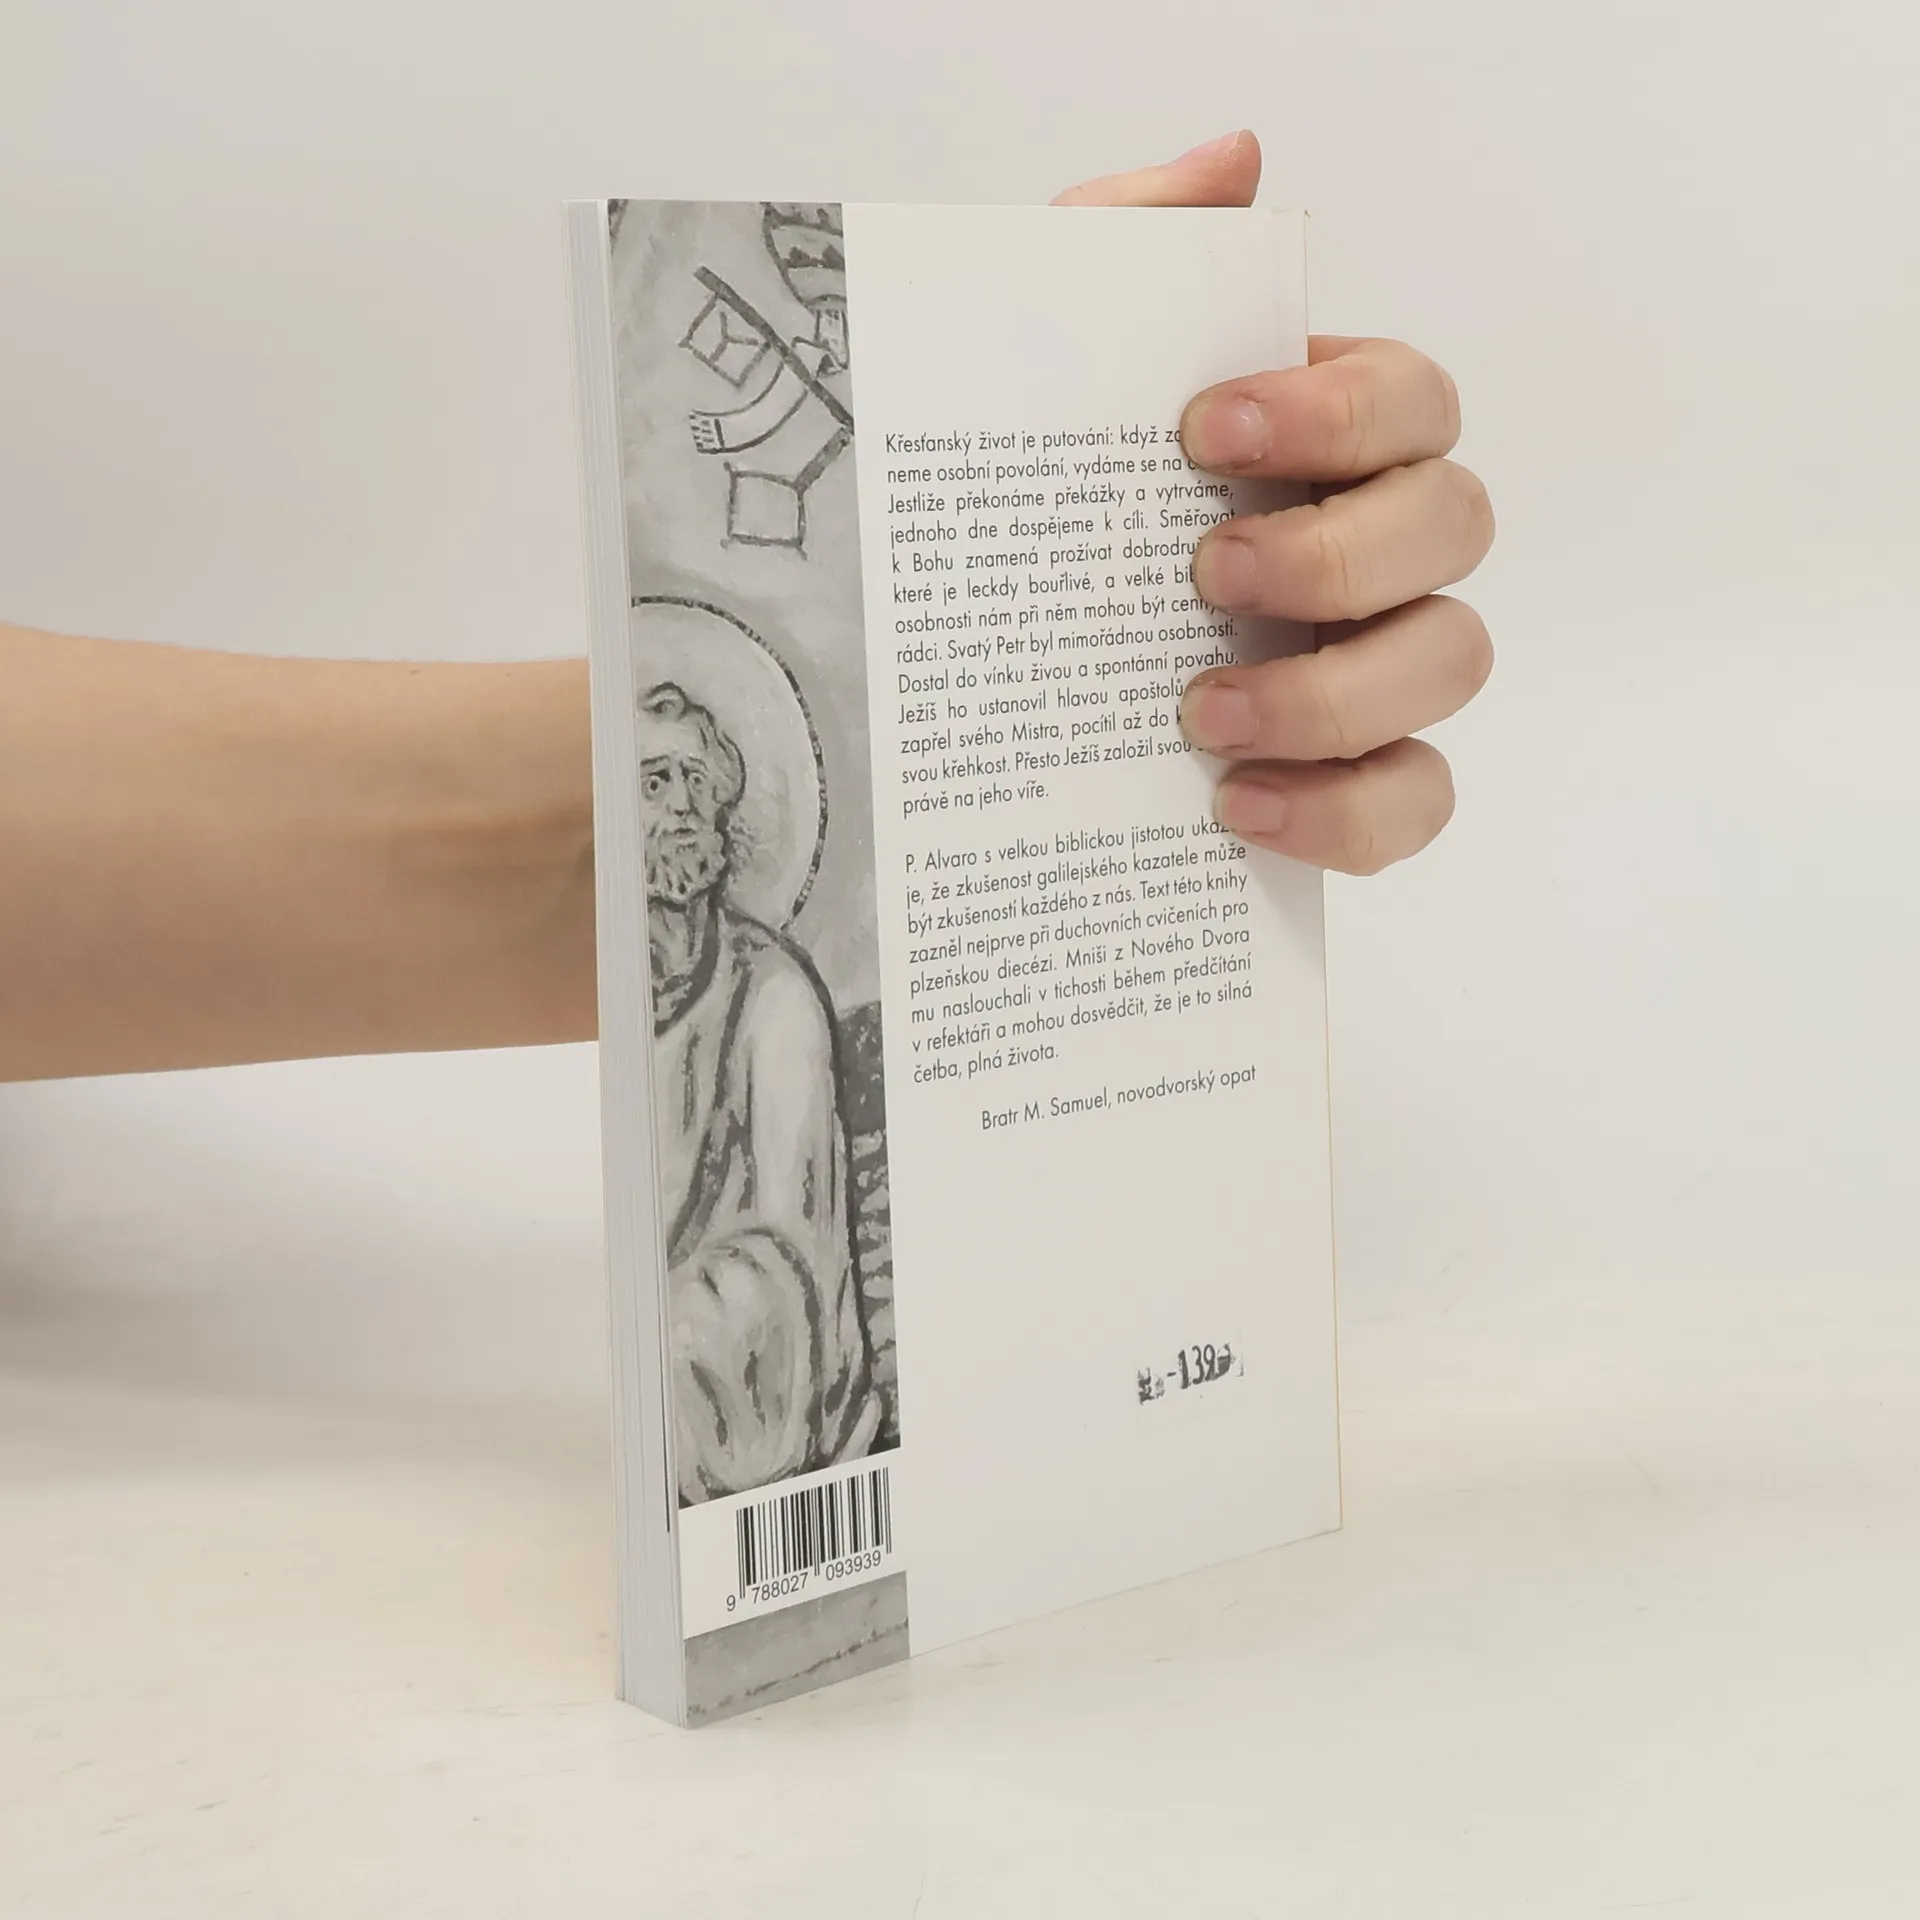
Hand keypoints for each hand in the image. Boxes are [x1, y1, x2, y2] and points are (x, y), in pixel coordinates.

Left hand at [1056, 132, 1494, 873]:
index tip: (1205, 431)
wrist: (937, 667)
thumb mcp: (1034, 362)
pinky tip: (1240, 805)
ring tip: (1199, 717)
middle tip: (1204, 576)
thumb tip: (1236, 161)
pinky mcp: (1350, 779)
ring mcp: (1372, 666)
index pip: (1411, 399)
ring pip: (1451, 662)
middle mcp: (1371, 545)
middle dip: (1338, 552)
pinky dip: (1347, 809)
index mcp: (1323, 441)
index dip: (1340, 410)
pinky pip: (1414, 800)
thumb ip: (1129, 245)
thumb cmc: (1021, 507)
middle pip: (1453, 525)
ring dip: (1337, 693)